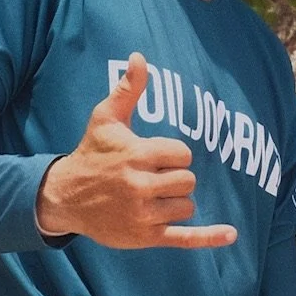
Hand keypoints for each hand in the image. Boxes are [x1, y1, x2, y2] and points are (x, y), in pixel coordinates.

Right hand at [35, 52, 237, 249]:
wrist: (65, 197)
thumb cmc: (91, 153)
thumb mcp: (106, 118)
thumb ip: (128, 90)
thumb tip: (140, 57)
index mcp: (137, 155)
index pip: (184, 155)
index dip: (174, 155)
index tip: (154, 157)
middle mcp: (140, 186)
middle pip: (188, 181)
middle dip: (175, 178)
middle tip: (150, 178)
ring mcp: (144, 214)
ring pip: (187, 206)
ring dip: (176, 201)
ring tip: (150, 196)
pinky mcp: (145, 236)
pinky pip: (185, 238)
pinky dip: (209, 237)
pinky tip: (230, 235)